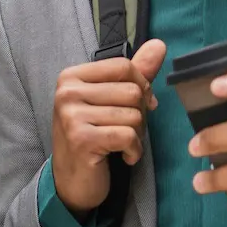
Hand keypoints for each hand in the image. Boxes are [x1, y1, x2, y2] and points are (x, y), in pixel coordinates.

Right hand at [50, 40, 166, 215]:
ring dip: (137, 135)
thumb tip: (159, 45)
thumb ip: (134, 73)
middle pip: (132, 91)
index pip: (123, 66)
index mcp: (71, 76)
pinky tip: (124, 157)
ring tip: (122, 144)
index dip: (142, 86)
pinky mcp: (81, 139)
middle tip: (126, 131)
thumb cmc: (93, 137)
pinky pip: (128, 136)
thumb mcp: (111, 101)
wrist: (72, 181)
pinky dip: (134, 150)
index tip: (139, 106)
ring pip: (133, 115)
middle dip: (140, 115)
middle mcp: (67, 92)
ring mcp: (71, 115)